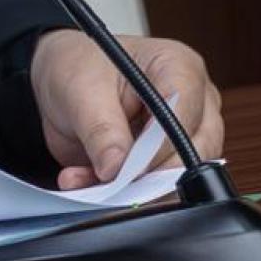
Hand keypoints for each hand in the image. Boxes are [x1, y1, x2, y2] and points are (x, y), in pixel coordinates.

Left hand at [30, 30, 222, 189]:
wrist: (66, 81)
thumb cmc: (79, 67)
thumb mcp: (79, 91)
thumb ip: (101, 130)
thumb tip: (116, 168)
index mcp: (179, 68)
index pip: (184, 114)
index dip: (158, 146)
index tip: (127, 168)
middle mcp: (195, 102)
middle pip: (193, 153)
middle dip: (148, 175)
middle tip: (107, 180)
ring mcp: (187, 134)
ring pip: (178, 177)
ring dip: (131, 188)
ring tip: (85, 178)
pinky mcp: (169, 161)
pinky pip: (158, 189)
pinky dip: (122, 194)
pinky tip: (89, 182)